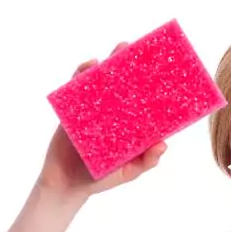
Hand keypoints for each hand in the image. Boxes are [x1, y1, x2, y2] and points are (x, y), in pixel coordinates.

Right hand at [37, 41, 167, 198]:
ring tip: (119, 49)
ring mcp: (93, 109)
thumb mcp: (128, 171)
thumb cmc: (101, 178)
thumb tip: (163, 144)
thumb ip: (146, 161)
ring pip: (101, 82)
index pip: (142, 101)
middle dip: (130, 65)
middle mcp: (112, 113)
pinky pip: (77, 87)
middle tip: (138, 48)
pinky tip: (92, 65)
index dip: (151, 86)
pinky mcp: (73, 109)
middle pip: (122, 85)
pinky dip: (82, 74)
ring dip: (109, 63)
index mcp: (128, 125)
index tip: (162, 70)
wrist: (66, 183)